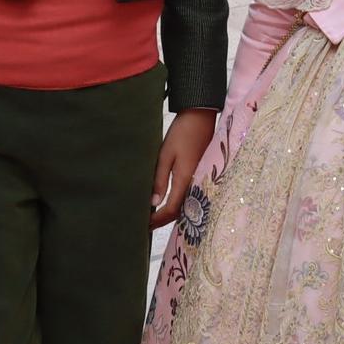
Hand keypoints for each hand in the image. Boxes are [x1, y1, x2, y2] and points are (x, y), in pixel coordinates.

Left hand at [151, 109, 217, 226]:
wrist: (201, 117)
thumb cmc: (182, 133)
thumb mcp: (165, 155)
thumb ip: (159, 180)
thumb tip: (153, 202)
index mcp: (185, 179)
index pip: (170, 209)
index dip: (156, 219)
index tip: (142, 223)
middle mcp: (196, 183)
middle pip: (180, 212)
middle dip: (163, 221)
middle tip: (145, 225)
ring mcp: (200, 180)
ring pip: (186, 206)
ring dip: (170, 214)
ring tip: (154, 217)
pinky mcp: (201, 176)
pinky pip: (190, 197)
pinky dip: (178, 205)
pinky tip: (168, 203)